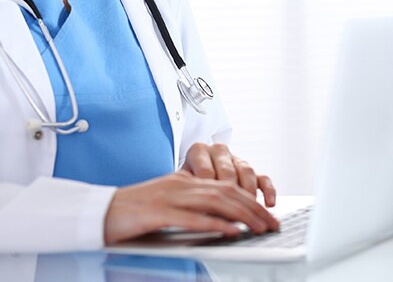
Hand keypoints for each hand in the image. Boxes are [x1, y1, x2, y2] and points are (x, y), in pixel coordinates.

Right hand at [104, 171, 279, 244]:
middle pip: (227, 192)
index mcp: (186, 180)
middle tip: (272, 223)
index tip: (267, 214)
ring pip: (215, 202)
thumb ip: (193, 206)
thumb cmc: (135, 211)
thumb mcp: (169, 203)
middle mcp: (182, 184)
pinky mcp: (158, 212)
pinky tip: (231, 231)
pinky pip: (192, 218)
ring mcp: (170, 197)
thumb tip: (222, 219)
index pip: (226, 187)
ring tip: (260, 228)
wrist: (100, 211)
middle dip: (254, 208)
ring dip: (242, 216)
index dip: (250, 200)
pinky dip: (214, 224)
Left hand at [182, 143, 275, 206]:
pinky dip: (268, 191)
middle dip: (230, 197)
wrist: (189, 179)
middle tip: (229, 217)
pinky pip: (263, 177)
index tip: (209, 213)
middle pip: (228, 172)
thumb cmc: (184, 184)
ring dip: (248, 195)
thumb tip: (200, 215)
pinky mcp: (249, 170)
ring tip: (248, 214)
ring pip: (247, 172)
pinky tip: (269, 204)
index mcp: (198, 151)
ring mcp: (236, 159)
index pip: (206, 171)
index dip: (207, 195)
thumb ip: (189, 194)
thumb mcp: (181, 186)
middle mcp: (218, 151)